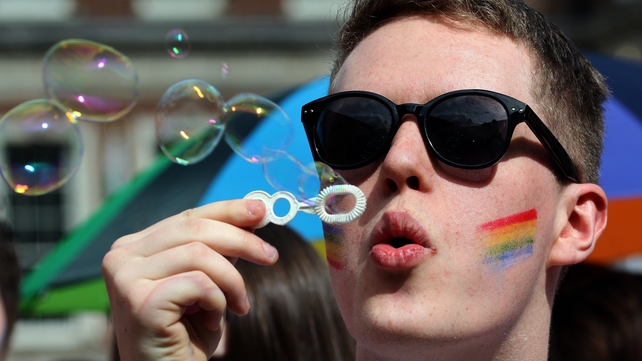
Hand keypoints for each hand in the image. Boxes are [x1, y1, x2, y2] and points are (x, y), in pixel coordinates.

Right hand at [102, 199, 278, 360]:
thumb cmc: (187, 335)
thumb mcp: (207, 282)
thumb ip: (219, 249)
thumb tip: (253, 214)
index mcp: (134, 247)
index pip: (187, 217)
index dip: (228, 211)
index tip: (262, 211)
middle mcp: (122, 257)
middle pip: (194, 228)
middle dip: (242, 240)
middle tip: (271, 256)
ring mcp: (126, 278)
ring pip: (200, 254)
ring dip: (232, 281)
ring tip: (239, 306)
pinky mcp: (140, 303)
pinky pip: (199, 284)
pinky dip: (218, 302)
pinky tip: (213, 323)